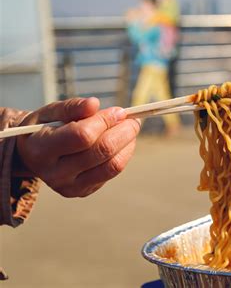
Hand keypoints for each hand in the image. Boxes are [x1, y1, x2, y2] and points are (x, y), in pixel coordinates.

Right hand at [15, 98, 140, 197]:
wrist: (32, 155)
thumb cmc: (45, 128)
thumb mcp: (50, 112)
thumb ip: (72, 107)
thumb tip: (94, 104)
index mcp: (41, 149)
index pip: (82, 136)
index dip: (105, 121)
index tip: (119, 110)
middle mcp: (54, 173)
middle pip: (102, 151)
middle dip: (124, 132)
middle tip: (133, 119)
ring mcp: (69, 186)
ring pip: (112, 166)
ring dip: (128, 144)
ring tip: (130, 129)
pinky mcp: (82, 191)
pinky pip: (112, 172)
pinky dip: (123, 154)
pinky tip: (121, 142)